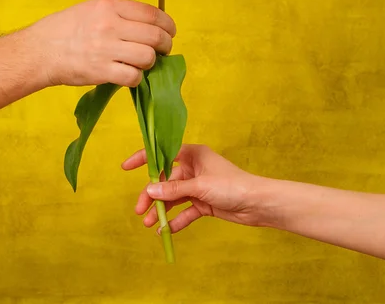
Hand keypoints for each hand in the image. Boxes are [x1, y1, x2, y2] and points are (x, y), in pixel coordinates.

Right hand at [26, 0, 175, 86]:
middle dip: (165, 46)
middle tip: (162, 51)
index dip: (167, 25)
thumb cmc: (65, 29)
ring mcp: (106, 49)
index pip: (151, 13)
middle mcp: (110, 25)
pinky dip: (136, 79)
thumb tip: (149, 25)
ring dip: (149, 63)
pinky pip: (133, 76)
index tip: (169, 32)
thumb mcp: (91, 9)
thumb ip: (119, 14)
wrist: (40, 51)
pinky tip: (129, 76)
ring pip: (147, 57)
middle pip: (155, 36)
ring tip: (141, 64)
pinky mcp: (101, 71)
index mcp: (109, 6)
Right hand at [122, 144, 264, 232]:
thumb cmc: (232, 186)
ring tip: (149, 224)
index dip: (143, 159)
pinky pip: (185, 211)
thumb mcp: (200, 186)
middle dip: (151, 196)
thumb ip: (173, 189)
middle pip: (165, 181)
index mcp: (192, 154)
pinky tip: (165, 230)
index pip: (163, 153)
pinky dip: (176, 220)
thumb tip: (149, 190)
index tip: (126, 167)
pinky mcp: (203, 203)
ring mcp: (198, 187)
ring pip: (173, 198)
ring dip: (161, 210)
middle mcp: (193, 169)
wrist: (258, 204)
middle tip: (139, 210)